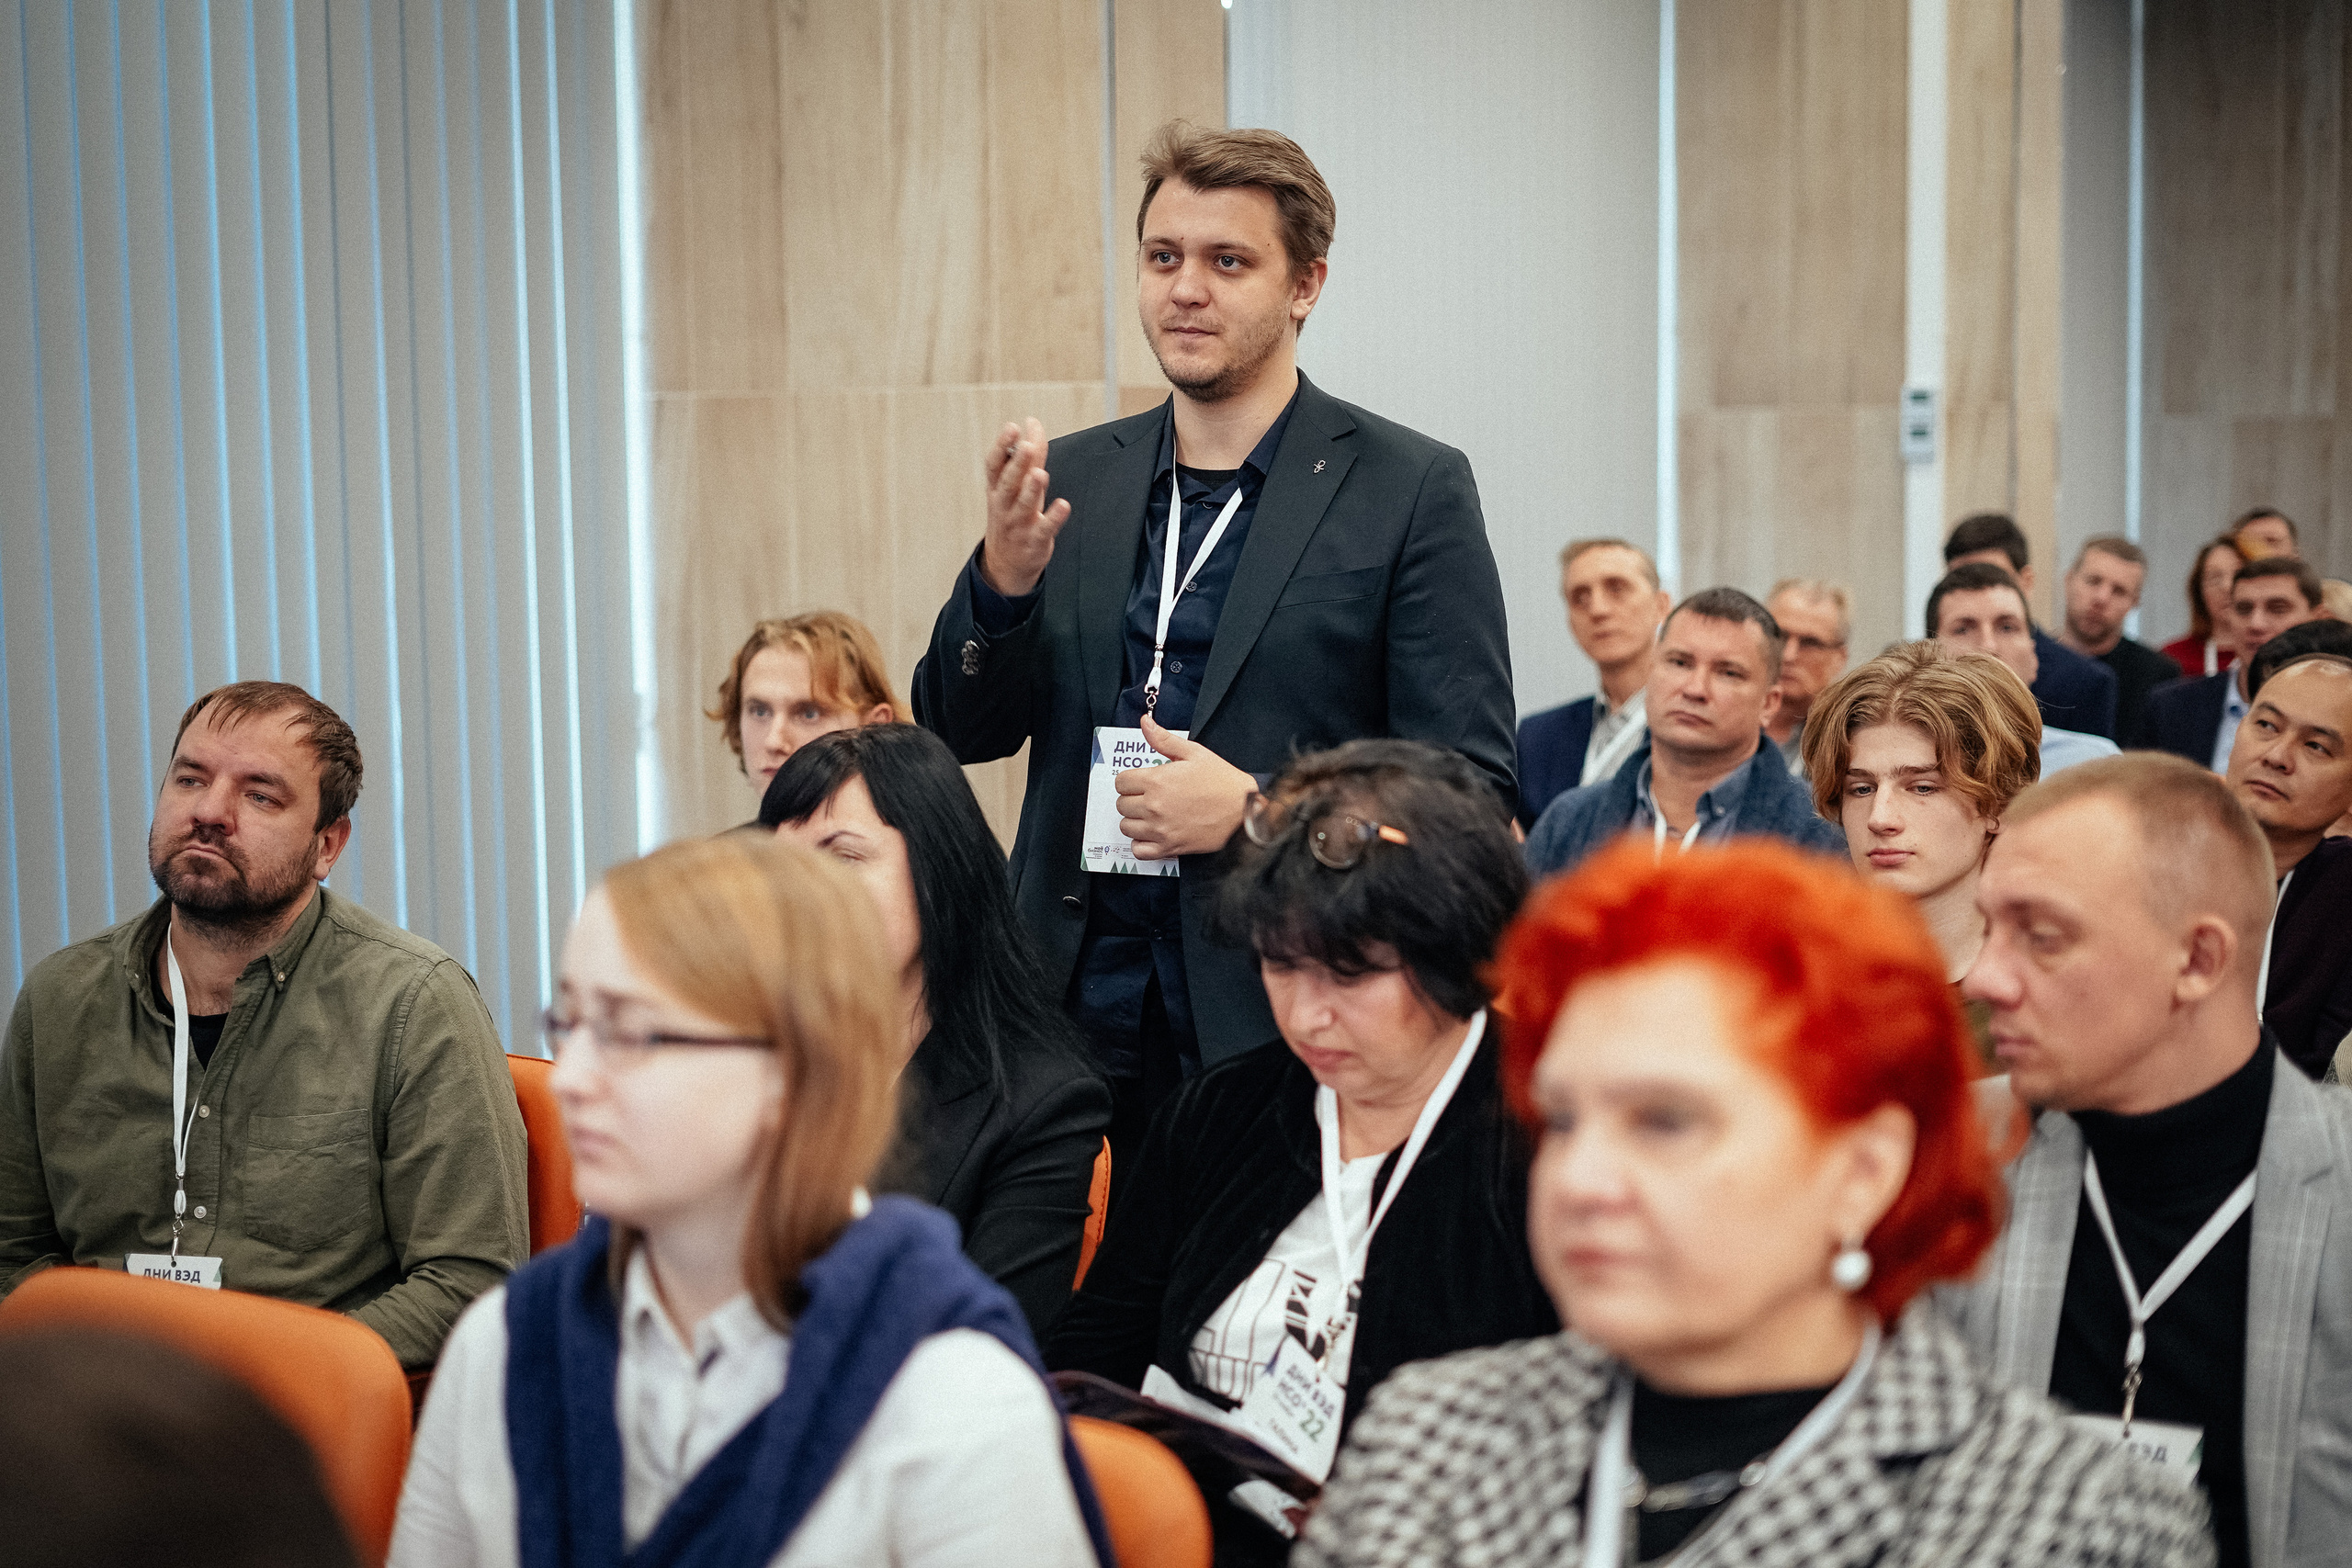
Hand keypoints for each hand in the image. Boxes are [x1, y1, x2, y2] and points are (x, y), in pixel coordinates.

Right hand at [980, 417, 1070, 597]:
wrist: (1005, 563)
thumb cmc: (1012, 514)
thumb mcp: (1015, 486)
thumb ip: (1026, 456)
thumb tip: (1032, 422)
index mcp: (997, 489)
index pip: (995, 465)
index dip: (1002, 446)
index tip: (1012, 427)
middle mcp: (1004, 505)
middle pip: (1008, 482)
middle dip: (1017, 464)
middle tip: (1025, 446)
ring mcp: (1018, 524)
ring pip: (1023, 505)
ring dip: (1031, 489)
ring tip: (1040, 474)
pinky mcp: (1034, 541)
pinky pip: (1044, 529)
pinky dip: (1054, 518)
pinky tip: (1063, 505)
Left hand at [1116, 713, 1255, 859]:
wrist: (1244, 809)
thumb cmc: (1222, 781)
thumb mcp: (1194, 753)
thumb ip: (1164, 739)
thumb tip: (1145, 722)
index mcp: (1157, 781)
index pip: (1121, 782)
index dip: (1130, 780)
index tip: (1141, 782)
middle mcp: (1154, 806)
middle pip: (1121, 804)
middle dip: (1132, 799)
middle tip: (1149, 797)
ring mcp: (1160, 829)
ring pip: (1127, 827)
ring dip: (1135, 820)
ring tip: (1151, 815)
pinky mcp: (1169, 847)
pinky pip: (1139, 850)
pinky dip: (1141, 844)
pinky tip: (1152, 834)